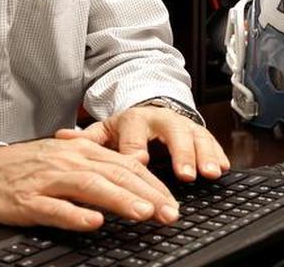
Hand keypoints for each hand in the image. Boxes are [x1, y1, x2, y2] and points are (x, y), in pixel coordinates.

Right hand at [0, 137, 179, 230]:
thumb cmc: (27, 167)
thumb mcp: (67, 158)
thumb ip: (99, 165)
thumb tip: (136, 175)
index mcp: (82, 151)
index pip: (125, 166)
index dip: (153, 184)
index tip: (172, 202)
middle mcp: (69, 161)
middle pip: (114, 175)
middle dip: (147, 194)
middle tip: (170, 213)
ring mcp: (48, 180)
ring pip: (90, 187)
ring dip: (120, 200)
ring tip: (143, 213)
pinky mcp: (28, 200)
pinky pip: (55, 207)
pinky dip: (76, 215)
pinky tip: (93, 222)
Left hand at [55, 106, 230, 181]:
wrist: (151, 110)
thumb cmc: (127, 129)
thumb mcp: (106, 131)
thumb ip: (86, 138)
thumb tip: (61, 137)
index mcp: (134, 119)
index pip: (134, 134)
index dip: (137, 148)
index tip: (141, 162)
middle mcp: (161, 119)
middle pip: (172, 133)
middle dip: (180, 154)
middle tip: (185, 175)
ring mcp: (182, 125)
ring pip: (195, 137)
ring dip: (203, 155)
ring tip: (209, 173)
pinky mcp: (198, 132)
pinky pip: (211, 141)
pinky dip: (217, 153)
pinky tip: (222, 168)